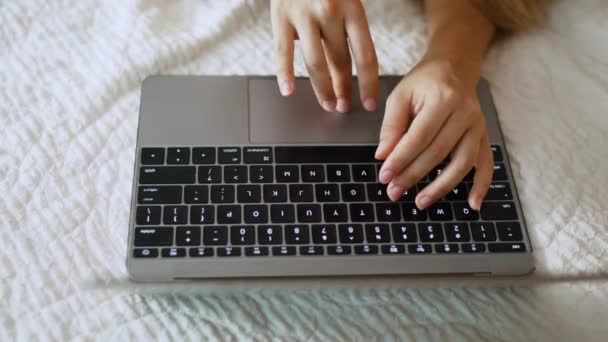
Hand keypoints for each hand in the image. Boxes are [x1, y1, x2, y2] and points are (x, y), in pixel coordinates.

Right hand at [270, 0, 378, 111]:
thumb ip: (348, 28)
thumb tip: (351, 68)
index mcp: (353, 8)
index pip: (365, 55)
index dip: (368, 83)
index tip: (370, 103)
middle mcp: (331, 12)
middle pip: (341, 62)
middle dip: (344, 89)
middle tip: (345, 107)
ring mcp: (304, 15)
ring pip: (315, 63)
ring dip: (322, 89)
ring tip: (328, 104)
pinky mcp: (280, 16)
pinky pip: (283, 51)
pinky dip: (284, 73)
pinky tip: (288, 90)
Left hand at [375, 58, 493, 210]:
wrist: (454, 69)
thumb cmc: (423, 83)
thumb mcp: (401, 96)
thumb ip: (391, 126)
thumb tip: (383, 156)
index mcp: (443, 99)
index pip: (419, 137)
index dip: (401, 159)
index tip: (385, 176)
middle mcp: (465, 113)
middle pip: (438, 152)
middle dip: (413, 175)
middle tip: (394, 192)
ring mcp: (477, 126)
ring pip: (462, 163)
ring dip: (441, 186)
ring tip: (420, 202)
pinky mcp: (483, 136)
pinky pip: (486, 164)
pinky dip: (481, 185)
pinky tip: (472, 204)